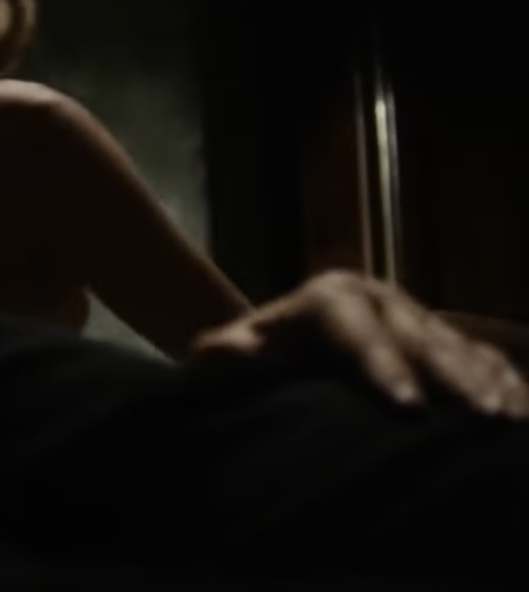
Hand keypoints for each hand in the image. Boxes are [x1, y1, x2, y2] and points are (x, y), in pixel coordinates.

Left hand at [192, 270, 528, 419]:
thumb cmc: (255, 356)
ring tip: (508, 422)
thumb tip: (220, 352)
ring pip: (458, 348)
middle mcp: (380, 300)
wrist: (280, 343)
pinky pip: (483, 358)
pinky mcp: (443, 338)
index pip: (358, 330)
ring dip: (487, 384)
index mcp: (329, 298)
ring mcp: (417, 317)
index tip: (406, 408)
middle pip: (420, 339)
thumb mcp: (234, 350)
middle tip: (480, 419)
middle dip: (452, 380)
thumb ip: (227, 353)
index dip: (384, 367)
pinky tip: (522, 413)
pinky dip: (505, 383)